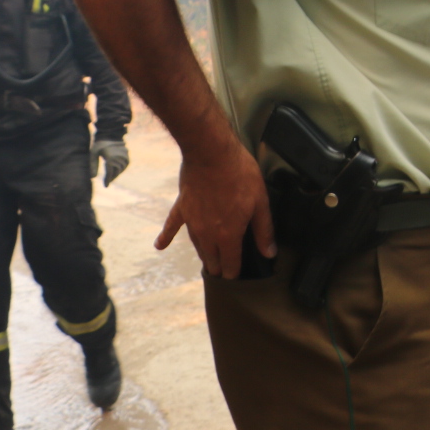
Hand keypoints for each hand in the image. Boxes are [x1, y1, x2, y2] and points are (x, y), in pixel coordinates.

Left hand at [91, 137, 129, 186]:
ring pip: (121, 169)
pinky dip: (121, 168)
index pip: (109, 173)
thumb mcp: (93, 154)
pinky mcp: (127, 154)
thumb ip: (92, 166)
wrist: (109, 133)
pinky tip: (117, 169)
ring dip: (117, 173)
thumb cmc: (99, 144)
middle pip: (116, 172)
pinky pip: (125, 164)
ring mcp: (124, 156)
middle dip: (112, 177)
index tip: (106, 186)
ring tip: (112, 176)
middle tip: (108, 181)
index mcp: (110, 158)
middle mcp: (119, 158)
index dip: (107, 180)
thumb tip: (93, 178)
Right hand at [154, 133, 274, 278]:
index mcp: (228, 235)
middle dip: (219, 267)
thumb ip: (263, 230)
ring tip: (208, 262)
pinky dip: (166, 237)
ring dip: (204, 255)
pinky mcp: (182, 207)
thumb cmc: (239, 174)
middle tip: (224, 271)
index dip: (234, 273)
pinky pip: (172, 226)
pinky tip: (159, 246)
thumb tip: (269, 253)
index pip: (231, 264)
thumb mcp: (260, 202)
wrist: (211, 152)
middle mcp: (208, 234)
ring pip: (197, 246)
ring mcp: (192, 221)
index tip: (237, 277)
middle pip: (212, 259)